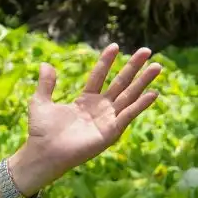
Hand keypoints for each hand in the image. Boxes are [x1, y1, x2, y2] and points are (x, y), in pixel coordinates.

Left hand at [12, 44, 160, 194]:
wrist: (43, 152)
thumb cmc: (41, 131)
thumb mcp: (41, 101)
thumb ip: (46, 84)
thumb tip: (45, 64)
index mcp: (85, 100)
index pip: (99, 76)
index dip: (106, 61)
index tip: (114, 45)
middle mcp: (100, 108)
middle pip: (120, 83)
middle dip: (133, 67)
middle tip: (146, 50)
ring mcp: (107, 119)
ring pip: (129, 96)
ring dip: (143, 82)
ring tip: (157, 66)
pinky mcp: (111, 132)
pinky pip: (128, 115)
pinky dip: (140, 105)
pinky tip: (152, 93)